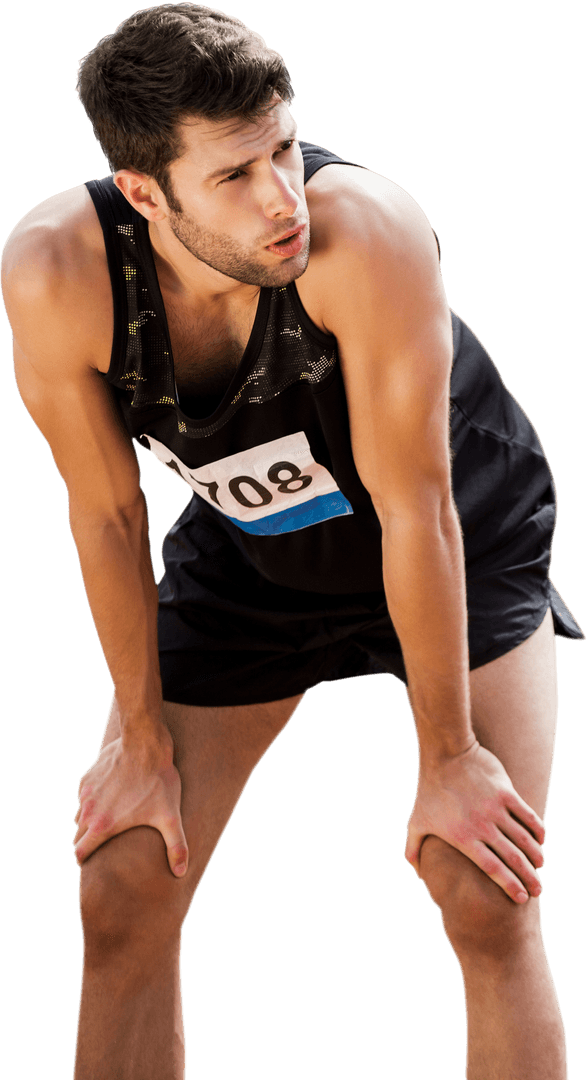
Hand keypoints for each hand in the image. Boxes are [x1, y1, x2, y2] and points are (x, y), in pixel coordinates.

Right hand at [73, 728, 188, 876]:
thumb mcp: (170, 817)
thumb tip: (180, 872)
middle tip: (101, 845)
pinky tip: (107, 798)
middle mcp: (88, 811)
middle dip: (86, 843)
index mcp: (103, 826)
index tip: (93, 862)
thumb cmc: (158, 782)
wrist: (145, 744)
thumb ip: (176, 846)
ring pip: (78, 815)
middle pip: (76, 836)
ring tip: (106, 822)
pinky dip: (90, 801)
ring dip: (87, 821)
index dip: (84, 860)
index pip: (79, 853)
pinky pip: (82, 795)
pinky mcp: (87, 777)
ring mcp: (85, 793)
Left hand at [405, 739, 545, 902]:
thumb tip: (416, 873)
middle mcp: (482, 826)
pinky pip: (528, 815)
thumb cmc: (428, 789)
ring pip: (524, 839)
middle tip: (538, 890)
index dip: (509, 885)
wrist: (444, 753)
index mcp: (463, 837)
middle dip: (528, 878)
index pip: (492, 869)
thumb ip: (413, 848)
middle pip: (512, 858)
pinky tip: (541, 839)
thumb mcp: (415, 821)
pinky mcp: (506, 792)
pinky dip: (537, 829)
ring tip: (539, 866)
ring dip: (535, 855)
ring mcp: (495, 808)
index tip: (521, 898)